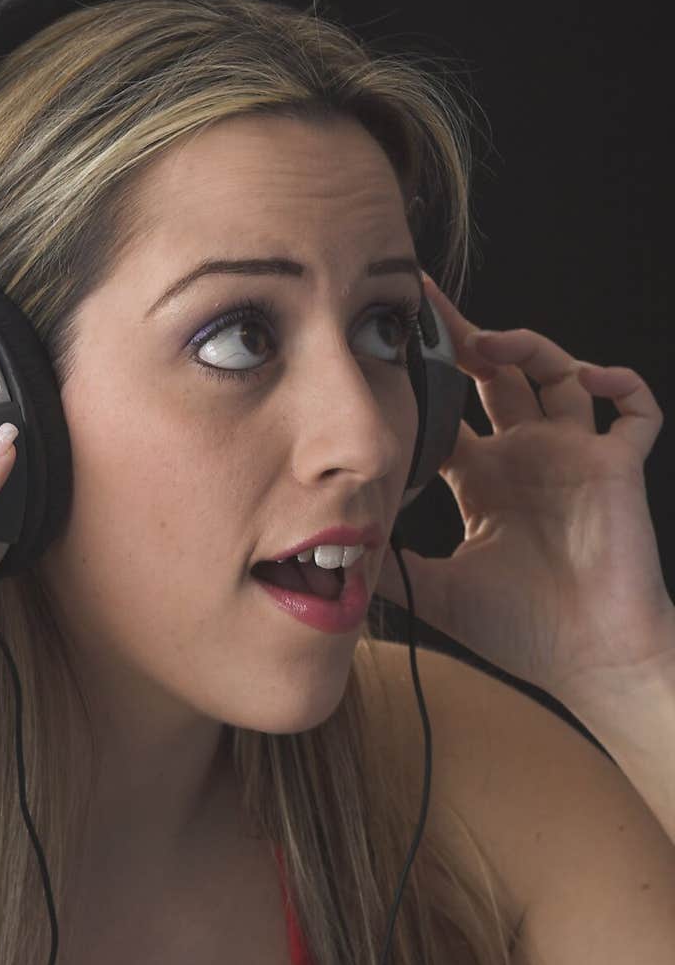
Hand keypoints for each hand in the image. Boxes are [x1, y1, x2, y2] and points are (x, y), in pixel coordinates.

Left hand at [375, 274, 673, 702]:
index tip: (392, 347)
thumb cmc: (522, 631)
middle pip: (497, 374)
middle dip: (467, 335)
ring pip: (559, 374)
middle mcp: (526, 456)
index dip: (423, 378)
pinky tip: (591, 378)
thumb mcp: (436, 591)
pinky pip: (636, 414)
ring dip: (530, 347)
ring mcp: (573, 458)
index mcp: (483, 478)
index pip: (448, 409)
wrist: (588, 662)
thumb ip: (390, 566)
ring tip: (490, 342)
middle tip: (429, 302)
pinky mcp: (616, 469)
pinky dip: (623, 386)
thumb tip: (327, 558)